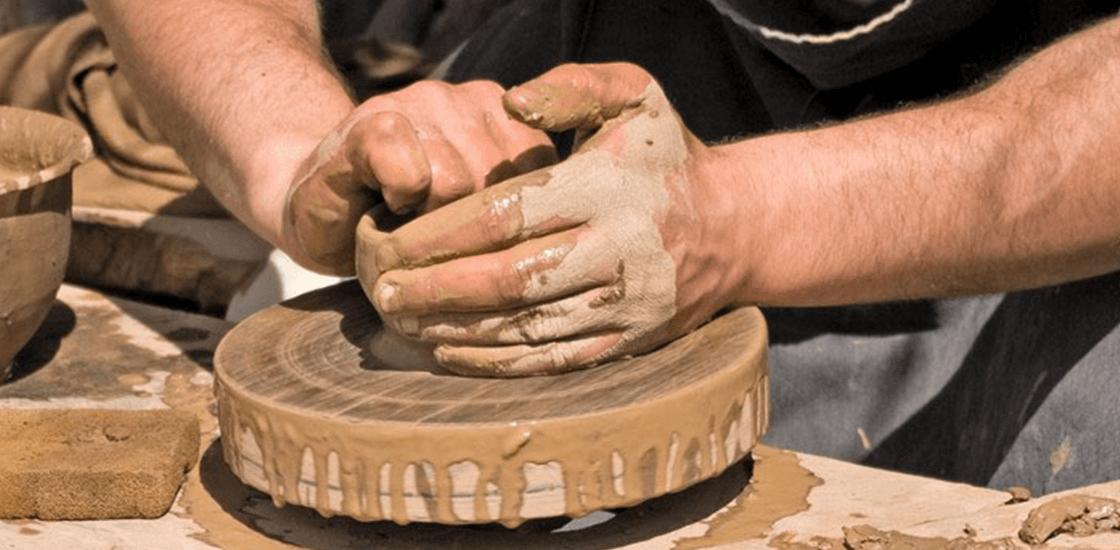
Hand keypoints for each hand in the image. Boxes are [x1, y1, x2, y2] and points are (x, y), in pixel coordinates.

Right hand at [282, 80, 557, 274]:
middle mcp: (467, 100)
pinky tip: (386, 203)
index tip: (479, 234)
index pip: (543, 178)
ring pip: (457, 182)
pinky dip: (398, 200)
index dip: (512, 224)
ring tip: (410, 218)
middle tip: (437, 230)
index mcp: (505, 119)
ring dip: (430, 220)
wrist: (320, 207)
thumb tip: (567, 243)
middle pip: (500, 184)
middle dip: (470, 228)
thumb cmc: (405, 224)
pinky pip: (409, 171)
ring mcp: (419, 102)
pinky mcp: (372, 122)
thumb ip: (520, 212)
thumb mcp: (479, 217)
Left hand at [360, 63, 738, 375]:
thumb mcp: (633, 95)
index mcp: (607, 187)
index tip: (393, 239)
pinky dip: (495, 362)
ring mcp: (626, 304)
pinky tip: (450, 351)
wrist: (736, 226)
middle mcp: (619, 250)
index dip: (440, 233)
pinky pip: (551, 362)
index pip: (506, 216)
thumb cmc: (664, 156)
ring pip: (524, 328)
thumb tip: (509, 104)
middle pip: (507, 280)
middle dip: (434, 289)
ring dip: (454, 329)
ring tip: (402, 320)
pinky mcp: (629, 342)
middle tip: (383, 289)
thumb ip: (570, 88)